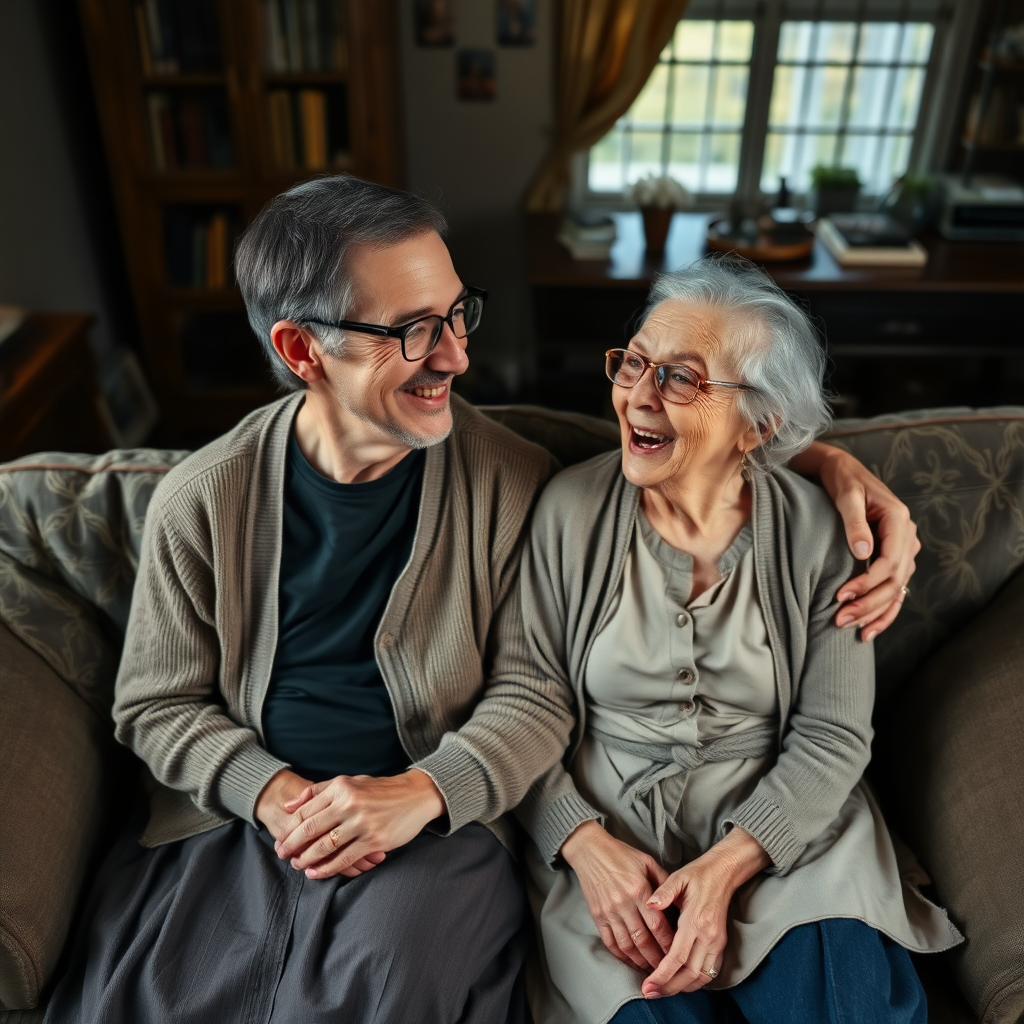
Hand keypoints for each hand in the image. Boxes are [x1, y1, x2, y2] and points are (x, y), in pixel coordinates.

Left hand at [255, 769, 385, 876]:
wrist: (415, 795)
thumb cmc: (379, 789)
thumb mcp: (349, 782)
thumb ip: (317, 791)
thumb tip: (288, 805)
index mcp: (341, 788)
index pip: (305, 811)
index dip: (288, 829)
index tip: (280, 840)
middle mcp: (349, 803)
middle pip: (310, 829)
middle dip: (291, 846)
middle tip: (281, 856)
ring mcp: (362, 822)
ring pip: (324, 846)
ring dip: (306, 859)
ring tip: (298, 865)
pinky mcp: (374, 840)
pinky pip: (344, 859)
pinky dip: (327, 869)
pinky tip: (316, 873)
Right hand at [561, 821, 672, 970]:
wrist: (590, 850)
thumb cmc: (621, 854)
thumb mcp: (647, 861)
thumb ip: (664, 882)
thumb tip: (678, 902)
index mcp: (639, 889)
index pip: (657, 925)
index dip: (669, 943)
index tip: (678, 953)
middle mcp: (624, 903)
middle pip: (643, 940)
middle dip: (657, 959)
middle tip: (668, 970)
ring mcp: (609, 911)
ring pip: (627, 946)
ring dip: (640, 961)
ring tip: (652, 970)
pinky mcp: (597, 916)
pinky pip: (610, 942)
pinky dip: (621, 956)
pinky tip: (631, 962)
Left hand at [641, 827, 768, 997]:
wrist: (724, 872)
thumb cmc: (698, 874)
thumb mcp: (678, 877)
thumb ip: (664, 892)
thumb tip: (649, 904)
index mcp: (696, 920)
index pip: (678, 957)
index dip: (662, 974)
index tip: (648, 984)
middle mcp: (709, 935)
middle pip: (690, 974)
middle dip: (669, 987)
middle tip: (649, 993)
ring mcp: (717, 941)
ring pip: (701, 977)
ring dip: (681, 987)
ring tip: (661, 991)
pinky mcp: (721, 944)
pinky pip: (709, 971)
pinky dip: (694, 982)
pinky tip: (680, 982)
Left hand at [797, 442, 919, 640]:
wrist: (843, 472)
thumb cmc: (843, 480)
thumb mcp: (846, 495)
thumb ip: (854, 522)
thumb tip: (862, 552)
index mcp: (899, 520)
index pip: (890, 562)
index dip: (867, 583)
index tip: (842, 596)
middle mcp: (907, 536)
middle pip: (895, 580)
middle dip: (869, 604)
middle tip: (840, 619)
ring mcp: (904, 549)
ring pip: (897, 589)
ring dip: (876, 612)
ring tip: (852, 630)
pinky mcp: (895, 557)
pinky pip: (895, 589)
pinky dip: (885, 611)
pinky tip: (869, 630)